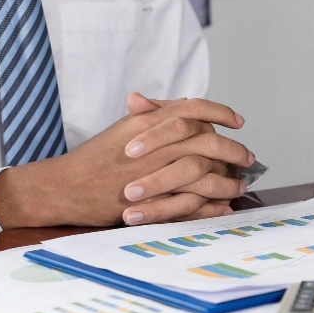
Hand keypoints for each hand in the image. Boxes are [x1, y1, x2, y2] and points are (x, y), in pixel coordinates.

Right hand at [0, 96, 253, 228]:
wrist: (64, 186)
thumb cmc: (96, 157)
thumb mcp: (127, 128)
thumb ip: (157, 115)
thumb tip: (189, 106)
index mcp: (148, 122)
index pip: (194, 109)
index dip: (221, 113)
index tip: (239, 121)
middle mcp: (154, 145)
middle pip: (207, 143)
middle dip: (234, 151)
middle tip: (249, 157)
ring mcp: (153, 173)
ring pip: (204, 175)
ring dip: (227, 182)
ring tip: (239, 186)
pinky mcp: (150, 201)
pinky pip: (191, 204)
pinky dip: (211, 207)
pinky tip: (224, 207)